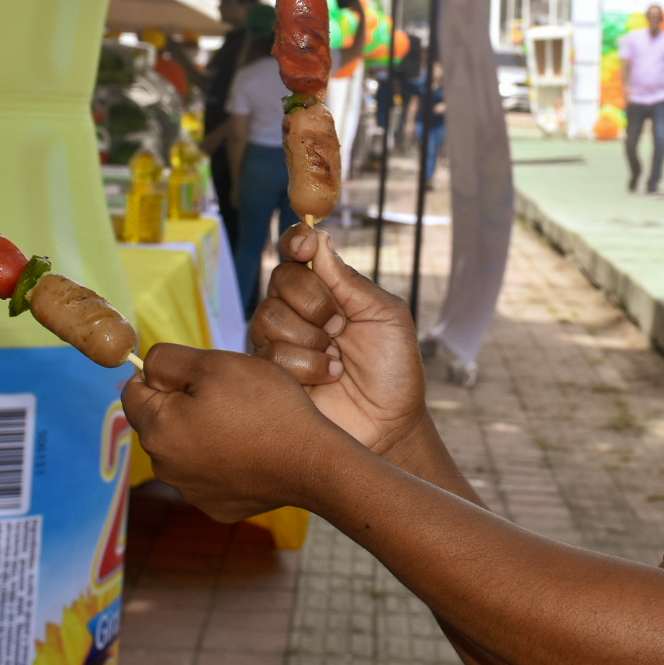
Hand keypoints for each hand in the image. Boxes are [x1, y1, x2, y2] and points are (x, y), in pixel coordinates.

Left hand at [121, 343, 340, 521]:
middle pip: (160, 421)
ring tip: (245, 423)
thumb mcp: (215, 363)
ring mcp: (190, 491)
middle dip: (184, 403)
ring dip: (203, 432)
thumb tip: (145, 367)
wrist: (312, 463)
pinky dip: (223, 459)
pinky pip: (209, 473)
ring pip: (184, 447)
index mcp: (157, 429)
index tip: (200, 374)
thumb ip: (167, 359)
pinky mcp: (216, 506)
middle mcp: (164, 467)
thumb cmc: (265, 406)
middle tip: (229, 395)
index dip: (164, 373)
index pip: (134, 391)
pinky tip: (251, 451)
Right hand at [250, 224, 429, 463]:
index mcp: (328, 291)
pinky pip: (270, 355)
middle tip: (339, 327)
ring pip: (269, 316)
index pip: (298, 252)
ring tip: (337, 361)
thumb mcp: (386, 316)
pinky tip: (328, 378)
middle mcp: (298, 311)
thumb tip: (320, 239)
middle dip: (314, 301)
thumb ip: (350, 281)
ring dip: (311, 340)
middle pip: (280, 279)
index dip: (297, 241)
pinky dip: (307, 366)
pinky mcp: (270, 376)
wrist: (390, 424)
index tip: (306, 244)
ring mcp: (281, 342)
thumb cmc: (394, 371)